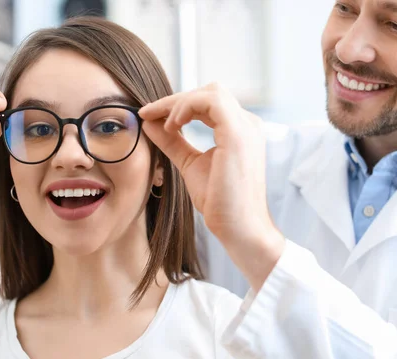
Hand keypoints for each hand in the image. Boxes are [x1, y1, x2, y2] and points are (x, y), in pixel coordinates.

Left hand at [139, 83, 284, 289]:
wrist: (238, 228)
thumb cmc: (220, 202)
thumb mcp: (190, 163)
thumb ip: (173, 142)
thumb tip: (149, 123)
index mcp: (239, 130)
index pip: (208, 103)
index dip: (178, 105)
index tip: (150, 115)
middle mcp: (247, 124)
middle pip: (210, 92)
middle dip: (176, 99)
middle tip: (150, 113)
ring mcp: (245, 128)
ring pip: (210, 92)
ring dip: (179, 102)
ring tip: (162, 122)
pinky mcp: (238, 135)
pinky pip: (211, 102)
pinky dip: (187, 107)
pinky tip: (172, 124)